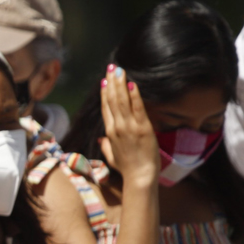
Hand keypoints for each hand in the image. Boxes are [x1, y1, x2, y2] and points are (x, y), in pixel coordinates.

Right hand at [99, 65, 159, 187]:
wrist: (139, 176)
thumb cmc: (127, 168)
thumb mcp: (112, 157)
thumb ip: (106, 145)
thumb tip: (101, 139)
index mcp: (109, 132)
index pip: (106, 108)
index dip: (105, 93)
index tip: (105, 81)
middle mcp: (117, 127)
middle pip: (112, 100)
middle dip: (112, 82)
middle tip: (112, 68)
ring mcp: (129, 127)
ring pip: (122, 101)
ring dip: (120, 84)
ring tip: (119, 70)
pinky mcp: (142, 128)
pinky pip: (137, 108)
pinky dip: (135, 96)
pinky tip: (133, 84)